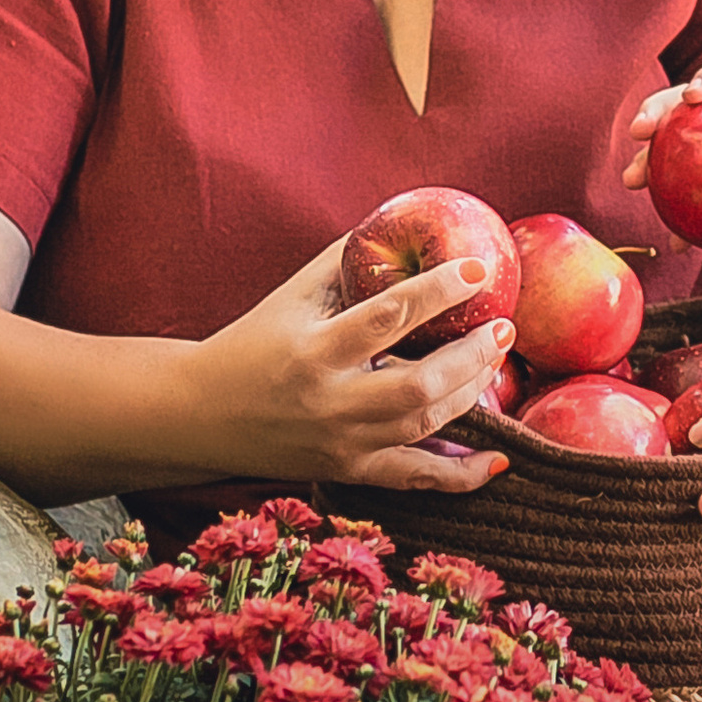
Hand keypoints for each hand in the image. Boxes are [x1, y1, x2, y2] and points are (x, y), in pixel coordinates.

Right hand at [189, 233, 515, 493]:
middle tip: (502, 326)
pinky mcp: (348, 472)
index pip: (387, 316)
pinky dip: (458, 477)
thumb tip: (403, 220)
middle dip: (471, 355)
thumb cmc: (253, 341)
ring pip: (423, 425)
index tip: (478, 271)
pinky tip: (497, 463)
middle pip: (418, 384)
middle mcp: (330, 401)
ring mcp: (341, 443)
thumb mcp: (294, 294)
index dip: (438, 291)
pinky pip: (413, 481)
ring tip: (497, 361)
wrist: (199, 415)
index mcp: (314, 349)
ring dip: (472, 394)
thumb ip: (347, 260)